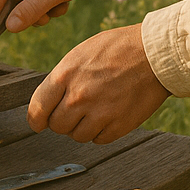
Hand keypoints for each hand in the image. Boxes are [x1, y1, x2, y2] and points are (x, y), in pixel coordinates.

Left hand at [27, 23, 170, 142]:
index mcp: (65, 75)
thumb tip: (48, 100)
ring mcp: (99, 113)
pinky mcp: (119, 126)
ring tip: (95, 110)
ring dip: (82, 127)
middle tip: (74, 111)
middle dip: (62, 121)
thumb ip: (62, 78)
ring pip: (77, 136)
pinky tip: (109, 115)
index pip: (38, 109)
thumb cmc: (116, 48)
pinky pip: (99, 140)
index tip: (38, 124)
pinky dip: (101, 132)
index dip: (36, 119)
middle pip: (57, 126)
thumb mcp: (80, 54)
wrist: (154, 53)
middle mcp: (79, 97)